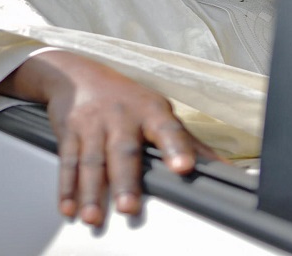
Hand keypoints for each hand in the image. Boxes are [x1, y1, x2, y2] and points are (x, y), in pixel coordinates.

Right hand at [0, 50, 219, 227]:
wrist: (76, 74)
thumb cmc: (126, 99)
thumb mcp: (158, 112)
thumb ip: (189, 142)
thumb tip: (225, 170)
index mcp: (151, 112)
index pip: (168, 129)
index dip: (176, 147)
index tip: (183, 167)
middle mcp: (121, 117)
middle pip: (123, 151)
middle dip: (125, 180)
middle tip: (128, 206)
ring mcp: (93, 123)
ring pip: (92, 160)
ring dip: (91, 191)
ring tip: (93, 217)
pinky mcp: (69, 131)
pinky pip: (68, 161)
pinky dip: (66, 187)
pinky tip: (68, 206)